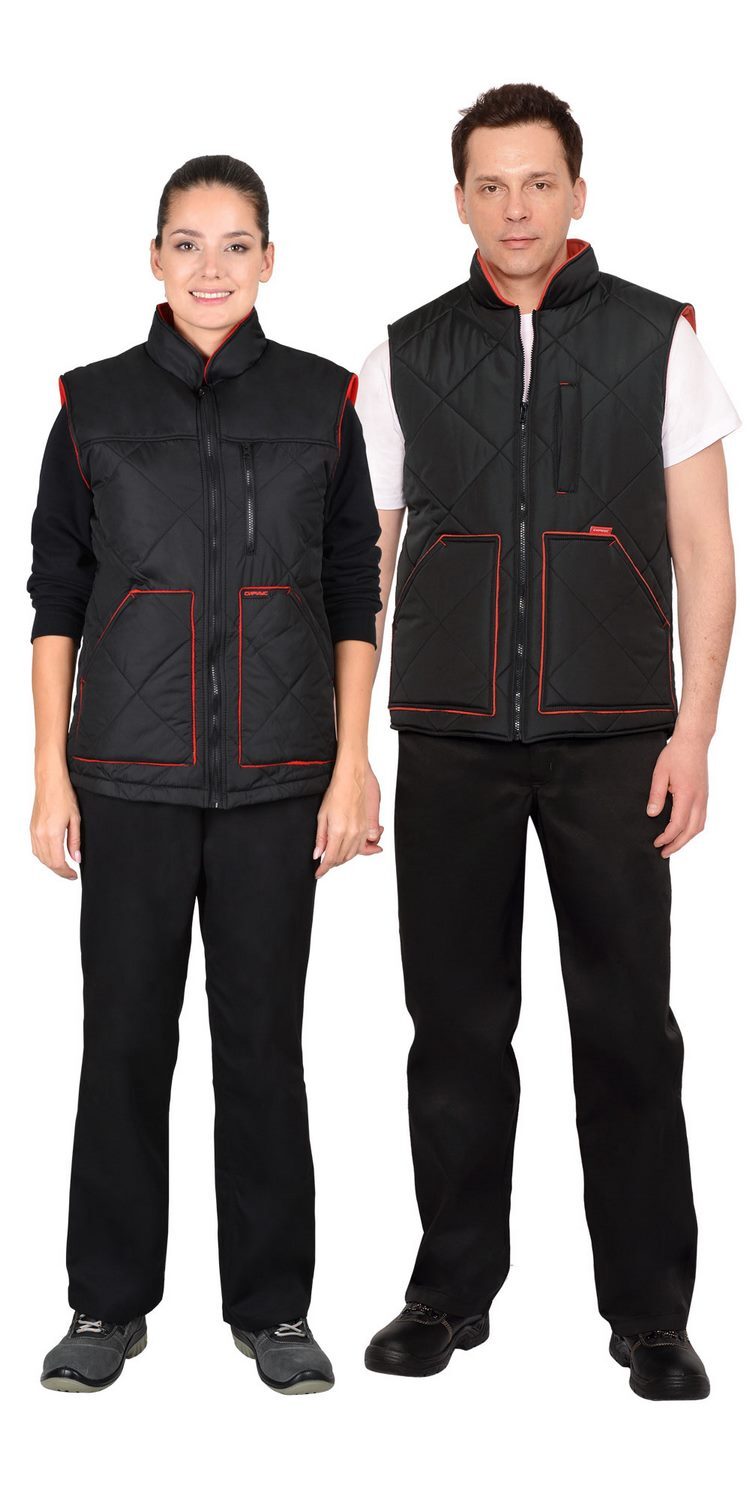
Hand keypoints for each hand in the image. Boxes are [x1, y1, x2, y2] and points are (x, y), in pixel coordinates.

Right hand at [30, 769, 81, 879]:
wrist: (50, 782)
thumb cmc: (63, 796)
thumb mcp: (75, 820)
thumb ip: (75, 841)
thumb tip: (76, 857)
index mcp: (52, 834)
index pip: (58, 862)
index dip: (66, 872)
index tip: (74, 875)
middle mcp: (40, 835)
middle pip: (48, 862)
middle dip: (60, 871)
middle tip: (70, 874)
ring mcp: (34, 832)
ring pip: (40, 857)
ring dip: (51, 865)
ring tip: (63, 867)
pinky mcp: (32, 828)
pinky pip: (35, 849)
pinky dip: (43, 857)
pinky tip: (52, 856)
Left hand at [313, 758, 382, 878]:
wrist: (352, 780)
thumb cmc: (336, 793)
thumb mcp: (322, 816)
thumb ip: (321, 838)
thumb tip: (318, 853)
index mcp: (339, 831)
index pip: (330, 858)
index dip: (323, 869)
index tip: (318, 874)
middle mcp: (352, 834)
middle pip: (342, 859)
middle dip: (332, 864)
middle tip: (323, 864)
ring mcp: (362, 831)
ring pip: (352, 855)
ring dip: (342, 859)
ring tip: (333, 857)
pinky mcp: (367, 828)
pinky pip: (361, 847)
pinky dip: (353, 852)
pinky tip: (347, 850)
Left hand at [647, 730, 708, 857]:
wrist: (693, 741)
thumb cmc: (676, 754)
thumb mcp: (660, 773)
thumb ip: (656, 795)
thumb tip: (652, 814)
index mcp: (687, 795)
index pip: (678, 825)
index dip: (667, 837)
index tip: (656, 843)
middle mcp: (699, 799)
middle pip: (691, 831)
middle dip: (678, 844)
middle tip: (664, 852)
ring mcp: (704, 797)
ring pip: (699, 826)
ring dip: (686, 839)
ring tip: (673, 845)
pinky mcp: (704, 795)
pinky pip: (702, 818)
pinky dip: (693, 829)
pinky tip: (683, 831)